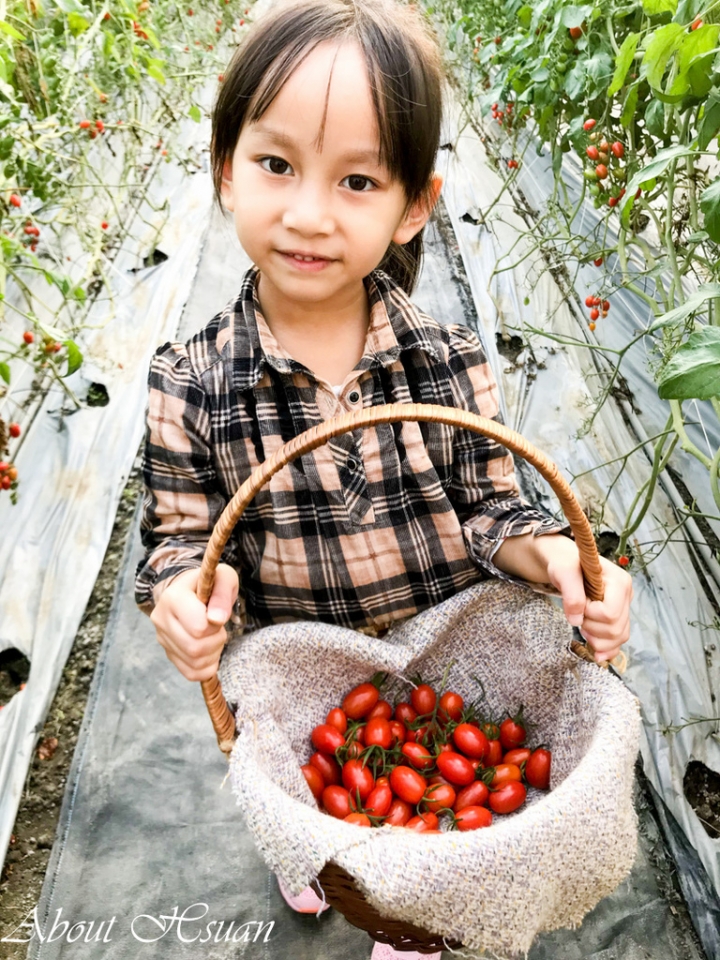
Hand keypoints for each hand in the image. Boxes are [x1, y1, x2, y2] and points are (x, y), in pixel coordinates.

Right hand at [150, 563, 238, 680]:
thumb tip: (217, 619)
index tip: (216, 612)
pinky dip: (207, 666)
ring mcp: (162, 638)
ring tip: (213, 635)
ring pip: (194, 662)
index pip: (198, 626)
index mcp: (172, 597)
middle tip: (218, 627)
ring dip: (214, 653)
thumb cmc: (210, 584)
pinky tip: (209, 650)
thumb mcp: (224, 578)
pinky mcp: (168, 653)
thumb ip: (222, 594)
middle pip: (195, 647)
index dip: (216, 623)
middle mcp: (161, 619)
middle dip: (216, 640)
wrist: (191, 591)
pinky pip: (191, 673)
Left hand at [541, 537, 632, 661]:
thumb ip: (571, 594)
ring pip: (619, 637)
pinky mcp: (618, 617)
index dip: (590, 614)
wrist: (567, 564)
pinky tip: (597, 655)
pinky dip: (608, 649)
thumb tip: (576, 620)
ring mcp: (624, 607)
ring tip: (582, 626)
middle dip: (591, 627)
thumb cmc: (566, 563)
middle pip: (616, 628)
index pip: (611, 613)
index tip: (577, 602)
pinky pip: (619, 640)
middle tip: (577, 613)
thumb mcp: (563, 572)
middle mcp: (627, 595)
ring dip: (597, 639)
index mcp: (620, 581)